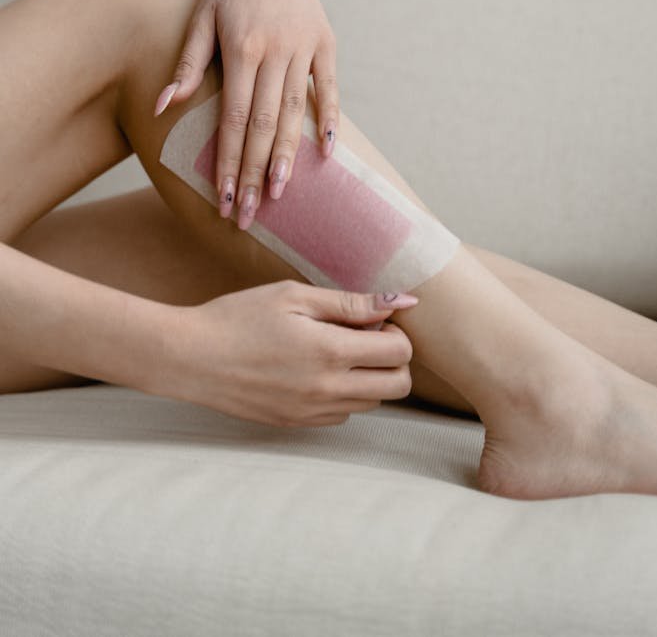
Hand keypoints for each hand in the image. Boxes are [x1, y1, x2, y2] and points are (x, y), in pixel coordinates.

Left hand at [156, 0, 338, 229]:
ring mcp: (304, 47)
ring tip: (282, 194)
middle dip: (256, 174)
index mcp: (241, 48)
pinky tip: (326, 154)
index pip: (234, 120)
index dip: (230, 162)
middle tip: (250, 214)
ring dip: (288, 157)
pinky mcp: (325, 43)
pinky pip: (329, 88)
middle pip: (264, 125)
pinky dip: (329, 120)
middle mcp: (275, 50)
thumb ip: (187, 65)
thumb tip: (164, 107)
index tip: (225, 200)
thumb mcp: (199, 18)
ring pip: (295, 113)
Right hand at [163, 283, 416, 426]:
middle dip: (394, 359)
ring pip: (373, 402)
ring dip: (369, 377)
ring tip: (336, 350)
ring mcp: (312, 412)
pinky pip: (342, 414)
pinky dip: (343, 393)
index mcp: (330, 352)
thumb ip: (351, 302)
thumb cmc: (239, 317)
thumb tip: (402, 301)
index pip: (400, 353)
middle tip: (366, 336)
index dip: (395, 331)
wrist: (190, 357)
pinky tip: (316, 369)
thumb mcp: (294, 296)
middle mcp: (327, 390)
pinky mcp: (296, 424)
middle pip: (398, 386)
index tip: (374, 318)